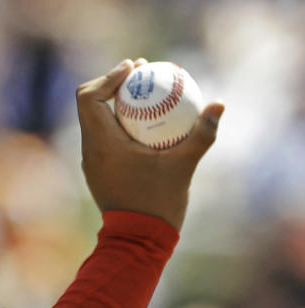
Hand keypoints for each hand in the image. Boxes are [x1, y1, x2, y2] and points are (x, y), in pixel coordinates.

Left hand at [75, 58, 224, 230]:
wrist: (137, 240)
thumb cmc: (158, 203)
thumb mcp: (183, 166)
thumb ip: (201, 134)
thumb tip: (218, 105)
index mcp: (101, 143)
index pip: (88, 97)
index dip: (108, 77)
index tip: (134, 68)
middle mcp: (89, 150)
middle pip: (89, 104)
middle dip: (112, 84)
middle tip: (140, 71)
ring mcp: (91, 161)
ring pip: (94, 121)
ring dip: (114, 103)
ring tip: (143, 91)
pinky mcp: (98, 170)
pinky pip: (102, 137)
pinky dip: (117, 122)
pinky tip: (144, 122)